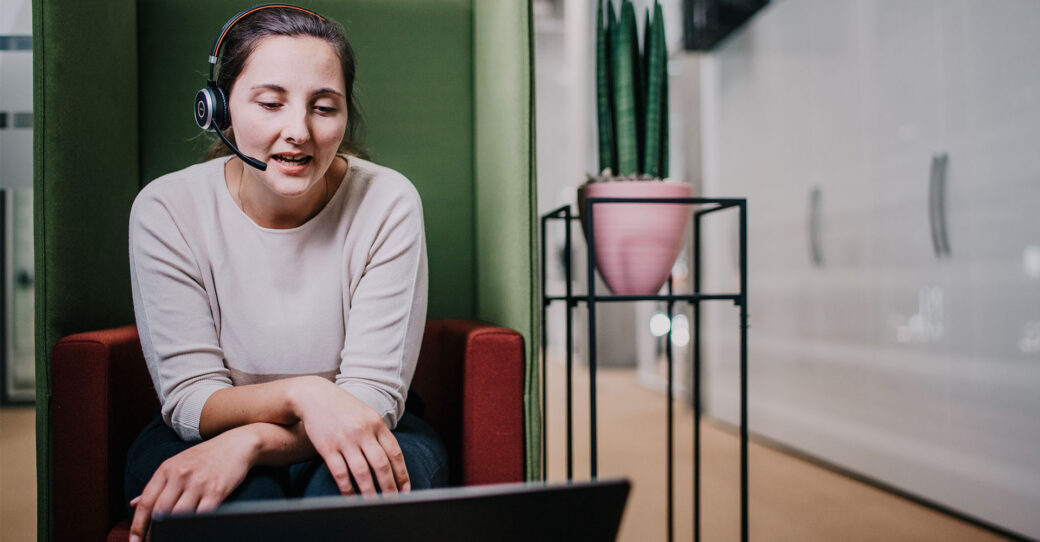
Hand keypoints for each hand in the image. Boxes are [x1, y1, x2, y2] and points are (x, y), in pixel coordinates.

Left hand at [128, 426, 258, 541]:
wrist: (237, 444)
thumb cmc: (206, 456)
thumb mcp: (177, 464)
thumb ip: (157, 484)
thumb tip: (134, 503)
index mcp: (166, 469)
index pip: (146, 502)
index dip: (137, 525)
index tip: (134, 541)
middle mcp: (181, 475)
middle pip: (160, 511)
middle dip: (155, 531)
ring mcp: (199, 483)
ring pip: (179, 515)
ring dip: (175, 529)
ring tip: (174, 536)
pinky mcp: (217, 491)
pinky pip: (202, 514)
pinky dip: (196, 525)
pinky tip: (193, 529)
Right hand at [290, 376, 409, 495]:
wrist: (314, 396)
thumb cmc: (344, 408)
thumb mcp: (367, 415)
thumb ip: (379, 434)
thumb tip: (392, 461)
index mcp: (376, 423)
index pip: (394, 453)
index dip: (402, 474)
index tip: (406, 490)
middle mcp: (363, 431)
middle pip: (381, 465)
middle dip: (389, 487)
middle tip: (393, 503)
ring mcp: (345, 439)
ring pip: (362, 472)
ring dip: (370, 492)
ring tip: (374, 505)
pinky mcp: (327, 447)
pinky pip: (340, 473)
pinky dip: (347, 488)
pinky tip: (351, 498)